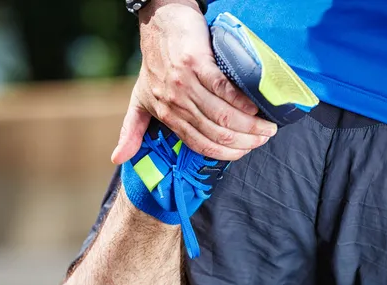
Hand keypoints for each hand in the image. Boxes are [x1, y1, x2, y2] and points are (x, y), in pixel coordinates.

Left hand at [111, 0, 277, 163]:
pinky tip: (256, 106)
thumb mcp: (139, 98)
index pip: (199, 144)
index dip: (226, 153)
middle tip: (265, 138)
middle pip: (216, 133)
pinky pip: (223, 88)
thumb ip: (132, 129)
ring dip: (249, 124)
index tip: (246, 151)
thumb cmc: (154, 63)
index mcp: (165, 115)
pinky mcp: (195, 63)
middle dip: (244, 141)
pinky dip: (242, 100)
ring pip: (222, 114)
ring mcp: (184, 83)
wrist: (160, 24)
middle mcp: (174, 103)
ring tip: (268, 126)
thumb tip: (117, 159)